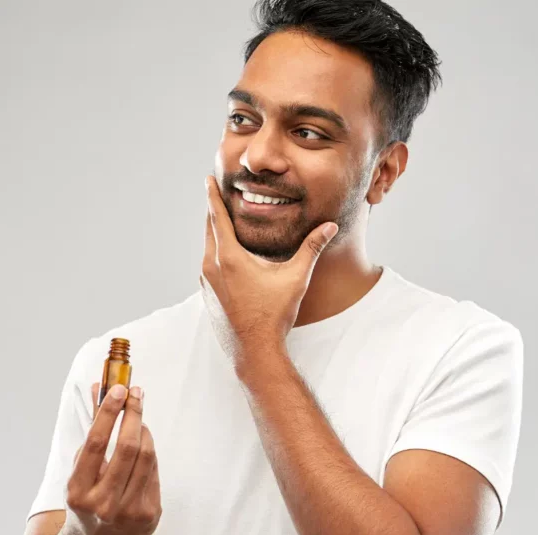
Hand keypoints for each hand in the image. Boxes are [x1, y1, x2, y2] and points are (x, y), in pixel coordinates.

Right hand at [63, 383, 161, 534]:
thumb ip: (91, 430)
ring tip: (138, 419)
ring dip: (144, 430)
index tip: (118, 389)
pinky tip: (143, 446)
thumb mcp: (80, 468)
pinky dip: (149, 453)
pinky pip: (154, 471)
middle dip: (133, 414)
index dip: (109, 413)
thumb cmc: (87, 497)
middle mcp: (103, 504)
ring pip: (146, 456)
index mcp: (78, 491)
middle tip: (136, 394)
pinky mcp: (149, 514)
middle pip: (127, 447)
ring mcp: (128, 511)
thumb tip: (98, 388)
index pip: (96, 443)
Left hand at [201, 175, 337, 366]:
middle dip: (214, 210)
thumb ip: (312, 248)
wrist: (254, 351)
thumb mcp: (296, 278)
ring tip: (222, 221)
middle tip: (216, 193)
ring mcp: (206, 282)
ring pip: (207, 247)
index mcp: (229, 257)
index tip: (207, 179)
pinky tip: (226, 255)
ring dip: (214, 232)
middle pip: (209, 229)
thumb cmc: (274, 315)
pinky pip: (208, 264)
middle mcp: (212, 266)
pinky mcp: (207, 294)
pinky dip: (215, 252)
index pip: (217, 216)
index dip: (212, 196)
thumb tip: (330, 225)